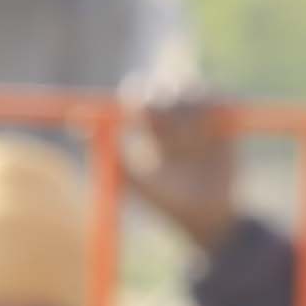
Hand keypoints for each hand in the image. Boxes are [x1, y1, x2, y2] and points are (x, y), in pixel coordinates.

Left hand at [116, 77, 246, 249]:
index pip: (136, 95)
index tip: (139, 118)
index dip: (136, 101)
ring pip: (192, 92)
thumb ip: (111, 150)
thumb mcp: (133, 180)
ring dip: (188, 115)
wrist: (206, 218)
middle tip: (161, 125)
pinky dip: (212, 113)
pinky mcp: (226, 121)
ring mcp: (200, 117)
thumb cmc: (165, 201)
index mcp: (145, 125)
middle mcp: (171, 116)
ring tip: (189, 145)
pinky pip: (219, 101)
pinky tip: (210, 138)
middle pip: (164, 87)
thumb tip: (79, 124)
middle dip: (163, 103)